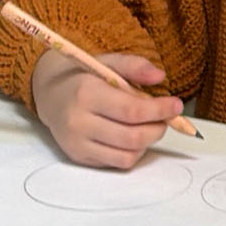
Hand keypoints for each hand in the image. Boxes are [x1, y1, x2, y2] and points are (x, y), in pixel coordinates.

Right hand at [33, 48, 187, 170]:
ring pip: (127, 155)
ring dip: (148, 142)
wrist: (49, 93)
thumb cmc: (82, 77)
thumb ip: (134, 66)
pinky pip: (116, 163)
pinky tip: (132, 136)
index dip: (159, 110)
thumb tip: (160, 76)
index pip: (131, 110)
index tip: (176, 105)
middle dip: (158, 128)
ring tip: (149, 126)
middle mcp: (79, 122)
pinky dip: (132, 152)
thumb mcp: (107, 62)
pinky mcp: (79, 157)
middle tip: (166, 118)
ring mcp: (77, 143)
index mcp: (86, 93)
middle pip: (132, 137)